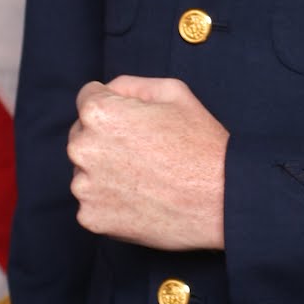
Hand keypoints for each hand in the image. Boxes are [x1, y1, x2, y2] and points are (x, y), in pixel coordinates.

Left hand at [68, 77, 227, 248]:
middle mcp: (82, 149)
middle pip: (83, 135)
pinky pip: (93, 202)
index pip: (87, 98)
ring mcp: (85, 188)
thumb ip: (130, 85)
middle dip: (105, 137)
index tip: (135, 121)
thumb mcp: (173, 91)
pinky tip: (141, 197)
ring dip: (106, 170)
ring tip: (145, 176)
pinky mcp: (91, 219)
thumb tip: (109, 92)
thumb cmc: (200, 142)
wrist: (221, 199)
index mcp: (99, 113)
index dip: (115, 105)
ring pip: (86, 170)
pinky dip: (111, 200)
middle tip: (144, 150)